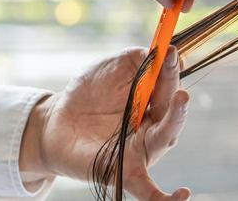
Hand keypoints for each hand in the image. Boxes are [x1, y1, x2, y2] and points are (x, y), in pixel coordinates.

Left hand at [19, 47, 191, 200]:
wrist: (55, 121)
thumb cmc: (88, 92)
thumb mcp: (113, 67)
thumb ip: (137, 59)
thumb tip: (165, 52)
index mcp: (152, 101)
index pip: (168, 85)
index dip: (170, 68)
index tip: (169, 50)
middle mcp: (152, 127)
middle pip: (171, 113)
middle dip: (176, 96)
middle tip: (178, 82)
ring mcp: (140, 151)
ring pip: (164, 140)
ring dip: (175, 121)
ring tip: (181, 100)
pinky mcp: (124, 172)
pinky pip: (148, 190)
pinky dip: (166, 197)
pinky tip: (182, 194)